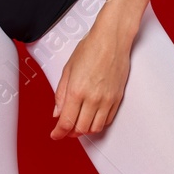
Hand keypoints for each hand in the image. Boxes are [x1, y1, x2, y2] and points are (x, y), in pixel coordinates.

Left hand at [49, 22, 130, 139]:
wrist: (112, 39)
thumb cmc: (91, 47)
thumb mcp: (68, 69)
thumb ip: (61, 93)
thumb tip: (57, 111)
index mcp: (76, 90)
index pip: (66, 122)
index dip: (59, 133)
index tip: (56, 134)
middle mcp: (93, 98)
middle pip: (80, 128)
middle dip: (70, 133)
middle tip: (65, 130)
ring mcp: (107, 100)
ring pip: (95, 128)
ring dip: (85, 130)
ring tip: (78, 125)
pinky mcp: (117, 98)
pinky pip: (107, 120)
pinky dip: (98, 123)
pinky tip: (92, 118)